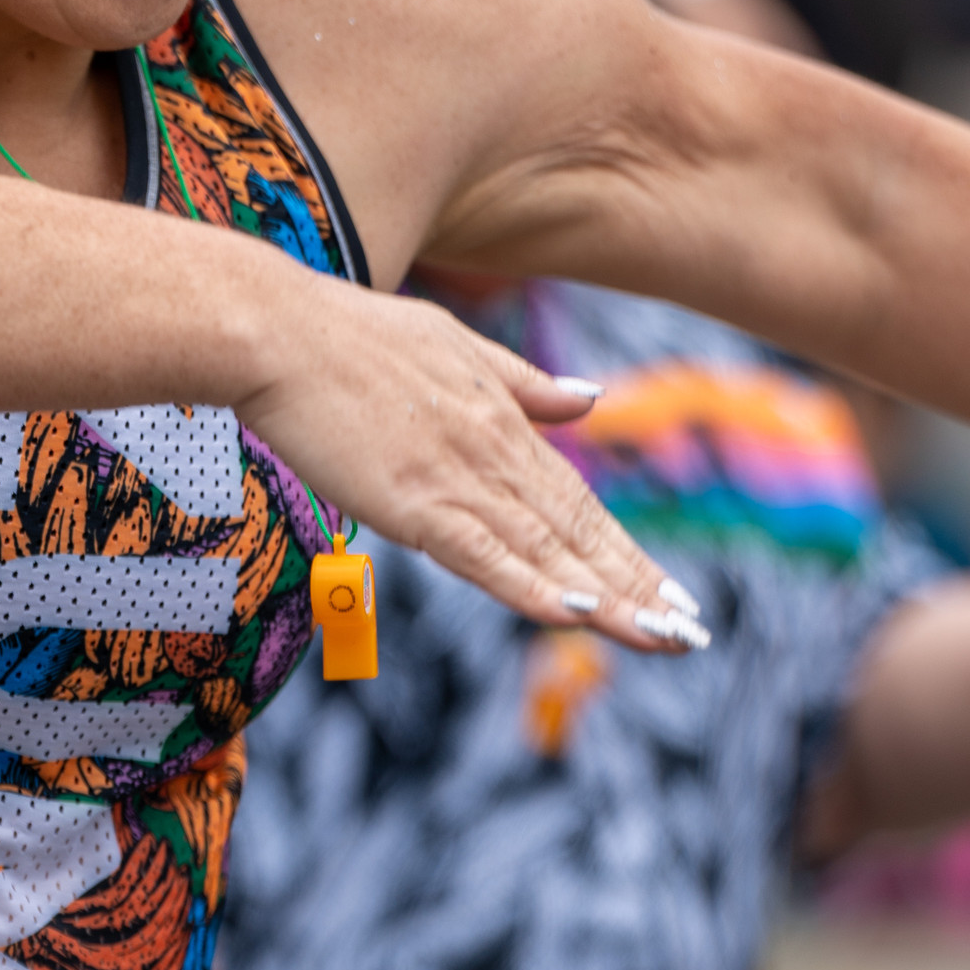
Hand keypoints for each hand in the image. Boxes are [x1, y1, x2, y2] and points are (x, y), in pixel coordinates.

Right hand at [239, 277, 705, 652]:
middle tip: (691, 636)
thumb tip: (589, 400)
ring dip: (610, 601)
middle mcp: (495, 452)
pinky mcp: (414, 500)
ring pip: (548, 551)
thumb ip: (523, 382)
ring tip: (662, 639)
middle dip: (639, 589)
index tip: (670, 594)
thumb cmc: (349, 336)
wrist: (278, 330)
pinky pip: (485, 554)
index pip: (578, 501)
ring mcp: (457, 478)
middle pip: (579, 533)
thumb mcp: (455, 344)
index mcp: (503, 422)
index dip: (626, 552)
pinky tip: (577, 615)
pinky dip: (533, 586)